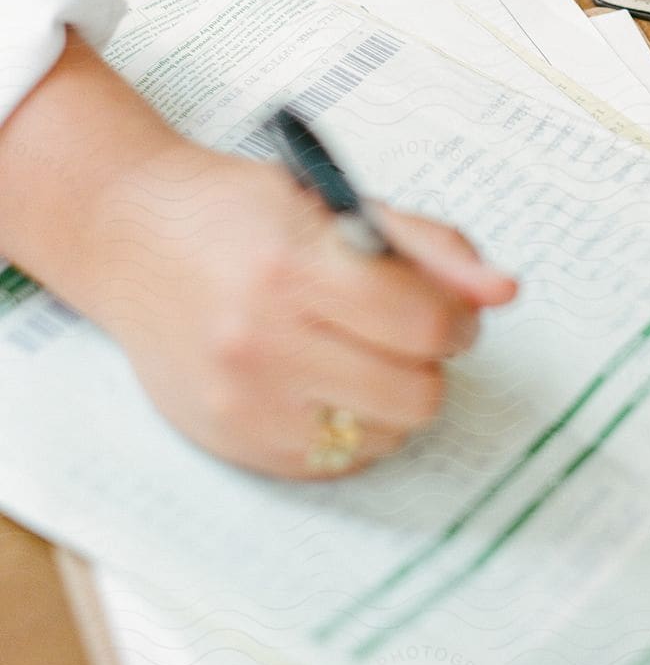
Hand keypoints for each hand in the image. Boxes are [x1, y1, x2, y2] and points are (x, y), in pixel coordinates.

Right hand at [96, 143, 516, 477]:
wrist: (132, 238)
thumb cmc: (243, 212)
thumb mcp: (342, 203)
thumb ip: (431, 247)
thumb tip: (504, 292)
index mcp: (295, 270)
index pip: (423, 324)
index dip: (457, 317)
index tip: (450, 308)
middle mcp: (262, 344)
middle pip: (415, 394)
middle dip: (432, 361)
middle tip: (413, 332)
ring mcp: (242, 404)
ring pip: (384, 435)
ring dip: (396, 397)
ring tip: (365, 352)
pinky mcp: (230, 444)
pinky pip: (336, 461)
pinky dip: (353, 426)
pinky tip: (328, 380)